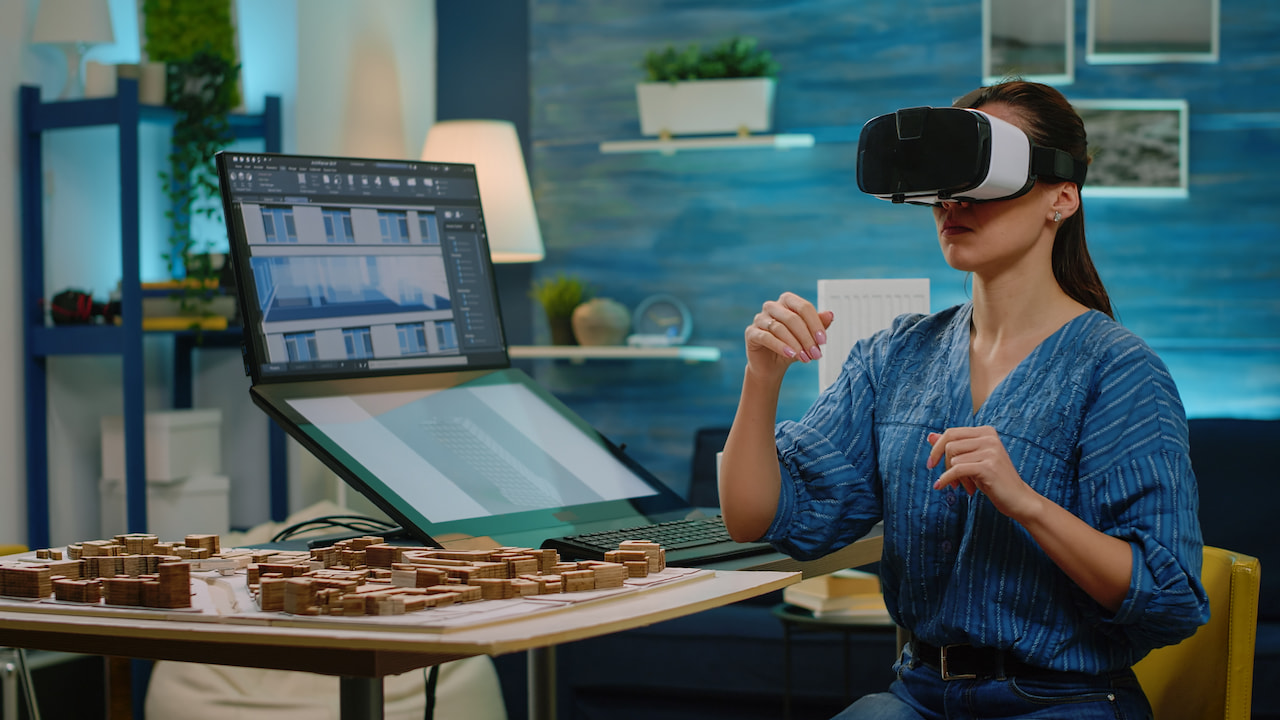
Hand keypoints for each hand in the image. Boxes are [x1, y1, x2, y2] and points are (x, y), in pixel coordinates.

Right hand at [745, 292, 833, 378]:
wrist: (771, 366)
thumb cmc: (791, 347)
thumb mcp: (808, 337)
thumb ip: (819, 325)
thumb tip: (830, 314)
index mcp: (787, 302)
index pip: (803, 307)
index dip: (815, 324)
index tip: (823, 341)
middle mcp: (772, 306)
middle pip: (792, 317)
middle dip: (806, 337)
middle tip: (815, 353)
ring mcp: (759, 318)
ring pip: (779, 328)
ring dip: (795, 344)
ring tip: (805, 358)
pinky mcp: (751, 332)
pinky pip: (766, 337)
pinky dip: (780, 346)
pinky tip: (790, 355)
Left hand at [926, 426, 1042, 521]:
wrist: (1018, 498)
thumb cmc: (993, 479)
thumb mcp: (972, 460)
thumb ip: (953, 447)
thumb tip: (930, 436)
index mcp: (986, 432)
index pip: (951, 433)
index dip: (937, 448)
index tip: (931, 464)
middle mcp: (989, 437)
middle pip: (950, 445)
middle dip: (944, 464)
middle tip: (950, 480)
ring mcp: (990, 451)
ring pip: (953, 459)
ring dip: (953, 476)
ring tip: (964, 486)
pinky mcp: (988, 466)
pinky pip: (956, 470)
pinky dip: (946, 479)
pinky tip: (943, 486)